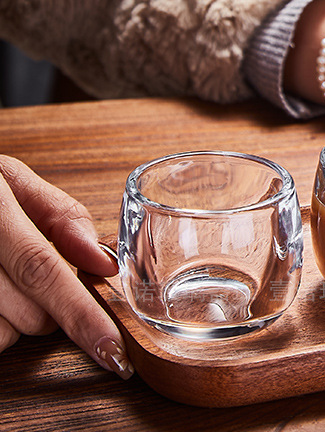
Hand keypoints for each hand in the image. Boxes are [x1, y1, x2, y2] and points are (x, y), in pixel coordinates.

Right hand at [0, 155, 133, 377]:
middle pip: (27, 312)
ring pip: (2, 334)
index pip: (41, 269)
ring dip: (15, 321)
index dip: (80, 313)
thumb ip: (61, 215)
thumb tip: (104, 262)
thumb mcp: (10, 180)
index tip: (112, 347)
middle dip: (51, 309)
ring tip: (2, 281)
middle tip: (39, 279)